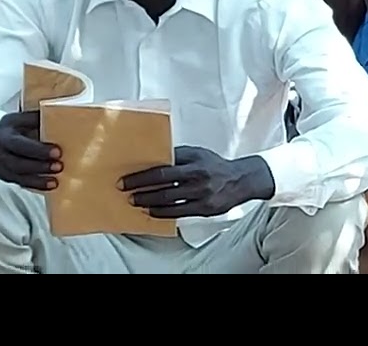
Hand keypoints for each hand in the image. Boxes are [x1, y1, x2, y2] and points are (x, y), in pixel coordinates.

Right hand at [0, 111, 60, 190]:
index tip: (57, 151)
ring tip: (55, 181)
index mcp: (4, 137)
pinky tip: (50, 186)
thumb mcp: (19, 119)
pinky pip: (20, 183)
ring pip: (18, 176)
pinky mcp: (7, 177)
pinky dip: (35, 186)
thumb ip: (37, 119)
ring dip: (38, 180)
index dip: (38, 150)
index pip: (20, 144)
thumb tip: (62, 114)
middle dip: (39, 166)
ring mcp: (1, 167)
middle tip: (59, 166)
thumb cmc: (8, 130)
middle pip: (18, 163)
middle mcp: (0, 154)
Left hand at [120, 146, 273, 218]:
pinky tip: (151, 212)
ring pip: (168, 201)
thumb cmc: (216, 166)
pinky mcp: (205, 209)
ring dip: (148, 202)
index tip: (126, 179)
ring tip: (135, 202)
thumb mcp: (198, 154)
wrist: (242, 179)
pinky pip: (178, 213)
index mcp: (195, 161)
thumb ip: (178, 156)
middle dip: (140, 190)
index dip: (142, 176)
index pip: (163, 169)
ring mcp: (202, 194)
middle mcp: (198, 177)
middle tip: (125, 192)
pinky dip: (161, 213)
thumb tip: (152, 159)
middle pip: (163, 185)